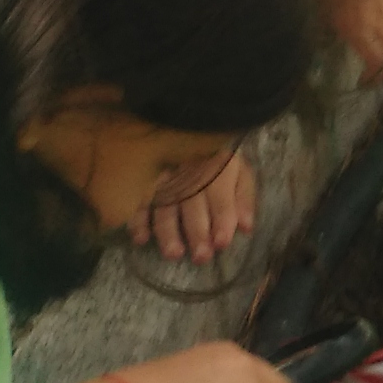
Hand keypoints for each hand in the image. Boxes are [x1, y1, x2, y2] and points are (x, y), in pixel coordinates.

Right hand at [125, 148, 257, 262]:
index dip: (221, 218)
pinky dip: (137, 219)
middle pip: (192, 202)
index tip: (222, 243)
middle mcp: (189, 170)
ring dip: (167, 230)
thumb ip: (243, 196)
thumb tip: (245, 228)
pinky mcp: (143, 178)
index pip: (219, 194)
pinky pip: (138, 199)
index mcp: (215, 165)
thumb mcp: (237, 168)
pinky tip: (141, 238)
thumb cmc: (214, 155)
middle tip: (200, 257)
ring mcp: (163, 174)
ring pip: (164, 203)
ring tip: (173, 253)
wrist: (184, 125)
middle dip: (197, 231)